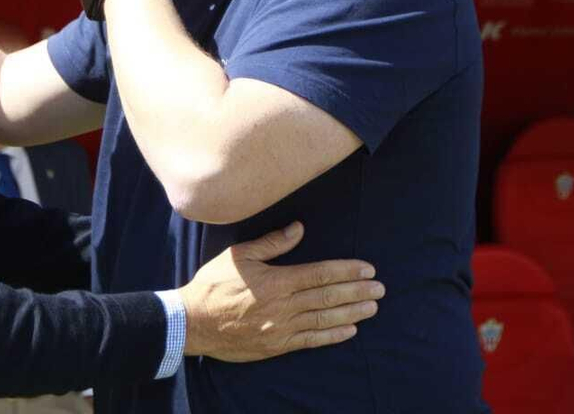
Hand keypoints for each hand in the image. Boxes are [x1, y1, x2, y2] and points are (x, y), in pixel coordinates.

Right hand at [176, 222, 381, 361]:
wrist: (194, 322)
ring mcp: (281, 328)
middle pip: (328, 297)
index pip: (320, 274)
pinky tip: (350, 330)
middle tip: (380, 288)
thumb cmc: (214, 284)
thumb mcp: (240, 255)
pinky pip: (311, 340)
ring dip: (352, 312)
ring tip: (372, 307)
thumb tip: (299, 228)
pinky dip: (332, 335)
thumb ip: (272, 243)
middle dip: (357, 291)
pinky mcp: (277, 345)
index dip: (346, 271)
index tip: (367, 269)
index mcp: (276, 280)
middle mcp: (283, 305)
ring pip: (324, 319)